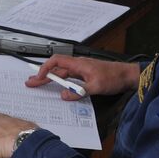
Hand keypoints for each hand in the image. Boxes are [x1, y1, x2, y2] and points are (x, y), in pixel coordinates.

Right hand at [25, 55, 140, 99]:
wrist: (128, 75)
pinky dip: (61, 82)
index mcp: (78, 64)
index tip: (38, 77)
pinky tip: (58, 88)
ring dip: (51, 79)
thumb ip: (79, 92)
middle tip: (31, 82)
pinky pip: (70, 78)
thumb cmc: (115, 77)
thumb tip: (64, 95)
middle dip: (42, 75)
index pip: (56, 62)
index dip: (45, 68)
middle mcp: (78, 65)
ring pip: (62, 74)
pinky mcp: (86, 75)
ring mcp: (82, 70)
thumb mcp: (96, 86)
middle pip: (56, 69)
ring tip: (39, 83)